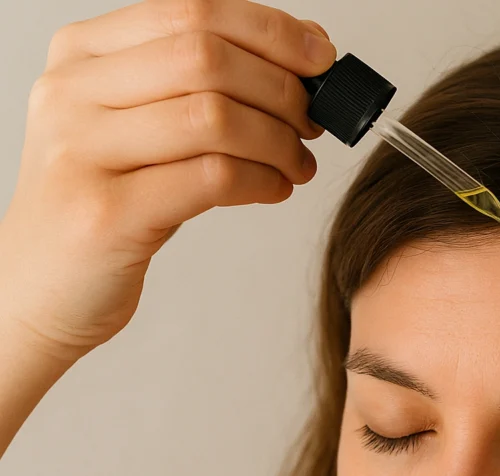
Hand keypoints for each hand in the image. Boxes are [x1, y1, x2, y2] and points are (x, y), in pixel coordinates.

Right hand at [0, 0, 335, 361]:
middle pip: (207, 57)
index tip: (319, 57)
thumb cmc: (107, 200)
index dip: (269, 31)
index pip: (191, 12)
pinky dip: (262, 181)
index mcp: (81, 54)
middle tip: (312, 121)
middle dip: (282, 89)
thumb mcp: (139, 125)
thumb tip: (302, 45)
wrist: (42, 286)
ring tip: (298, 164)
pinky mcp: (107, 213)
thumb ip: (202, 81)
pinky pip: (212, 178)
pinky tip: (274, 189)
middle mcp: (71, 92)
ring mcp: (81, 152)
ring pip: (214, 117)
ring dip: (278, 141)